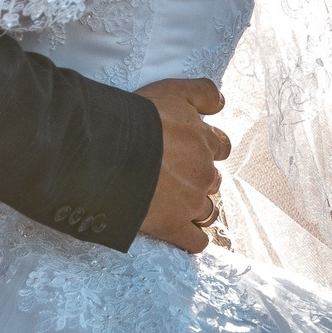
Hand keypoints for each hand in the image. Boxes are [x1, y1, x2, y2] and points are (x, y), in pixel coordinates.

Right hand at [136, 78, 230, 252]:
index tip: (191, 150)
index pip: (220, 147)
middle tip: (175, 177)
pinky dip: (193, 240)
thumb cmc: (137, 118)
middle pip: (213, 180)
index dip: (208, 149)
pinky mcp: (174, 226)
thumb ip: (202, 93)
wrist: (110, 151)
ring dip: (197, 209)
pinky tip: (184, 236)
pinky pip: (196, 241)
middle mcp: (203, 172)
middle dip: (199, 180)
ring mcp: (191, 202)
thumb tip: (222, 104)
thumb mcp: (173, 91)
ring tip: (177, 207)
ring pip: (208, 211)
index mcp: (204, 141)